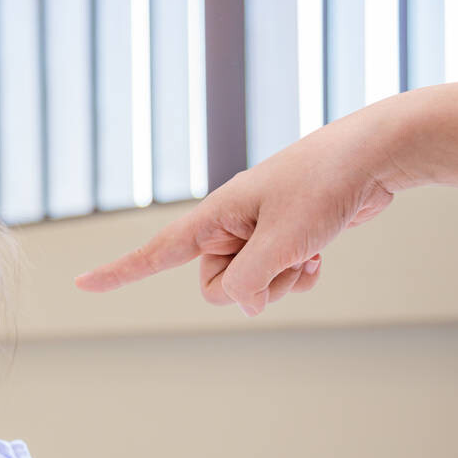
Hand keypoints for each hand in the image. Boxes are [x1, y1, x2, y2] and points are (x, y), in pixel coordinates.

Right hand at [74, 115, 398, 315]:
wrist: (376, 154)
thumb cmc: (324, 184)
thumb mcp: (282, 241)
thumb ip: (249, 283)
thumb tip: (242, 303)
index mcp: (215, 217)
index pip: (155, 253)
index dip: (118, 273)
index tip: (82, 286)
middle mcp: (229, 226)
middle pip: (215, 285)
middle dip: (252, 284)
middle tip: (286, 256)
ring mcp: (257, 233)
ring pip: (251, 285)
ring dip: (283, 280)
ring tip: (309, 249)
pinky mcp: (283, 238)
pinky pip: (278, 277)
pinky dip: (299, 274)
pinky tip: (320, 252)